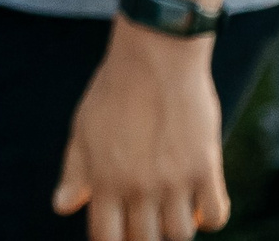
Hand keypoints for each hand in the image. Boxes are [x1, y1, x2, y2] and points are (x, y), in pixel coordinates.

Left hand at [53, 22, 229, 239]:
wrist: (155, 57)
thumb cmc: (114, 91)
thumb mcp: (83, 129)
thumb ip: (75, 172)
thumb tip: (62, 207)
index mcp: (104, 179)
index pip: (106, 238)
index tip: (120, 232)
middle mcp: (138, 185)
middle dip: (144, 236)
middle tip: (146, 218)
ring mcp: (174, 179)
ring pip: (181, 234)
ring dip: (176, 225)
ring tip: (171, 205)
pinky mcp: (206, 167)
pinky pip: (216, 216)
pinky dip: (209, 215)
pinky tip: (198, 199)